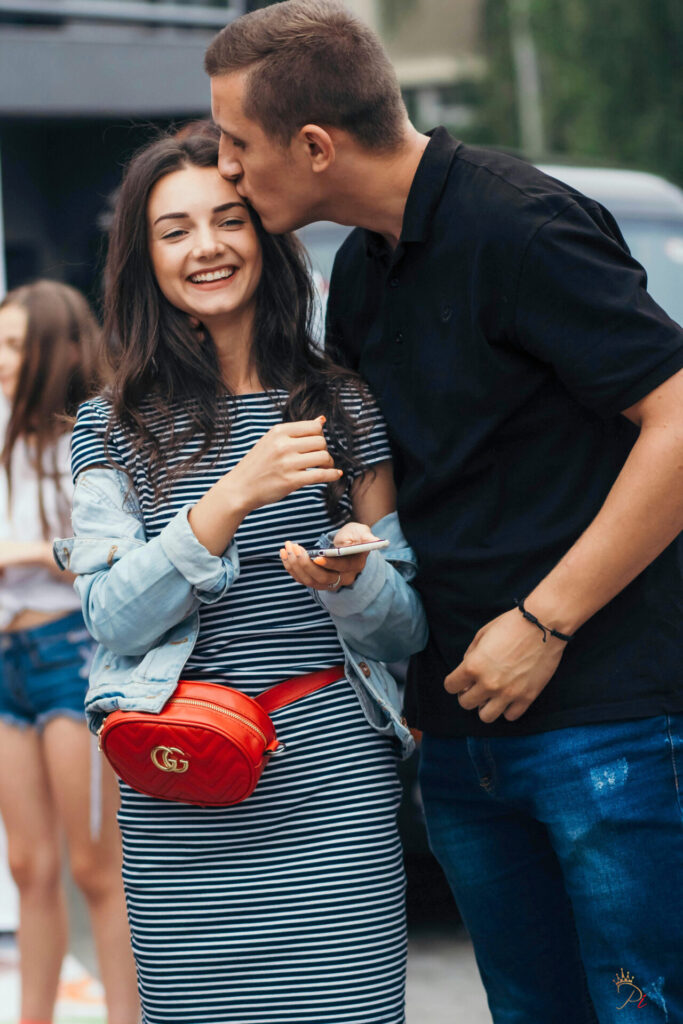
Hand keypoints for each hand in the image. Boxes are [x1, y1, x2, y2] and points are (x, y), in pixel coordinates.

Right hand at [230, 417, 341, 511]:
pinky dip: (332, 475)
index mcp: (279, 431)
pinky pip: (320, 475)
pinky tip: (336, 475)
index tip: (316, 445)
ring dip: (328, 463)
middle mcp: (283, 445)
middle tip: (320, 459)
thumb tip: (322, 420)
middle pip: (321, 441)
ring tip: (323, 467)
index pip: (314, 427)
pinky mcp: (290, 481)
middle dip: (324, 450)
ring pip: (323, 457)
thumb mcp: (272, 441)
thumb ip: (296, 431)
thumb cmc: (257, 464)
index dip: (320, 436)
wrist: (240, 487)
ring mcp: (287, 463)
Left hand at [280, 522, 379, 590]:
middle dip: (306, 565)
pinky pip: (302, 579)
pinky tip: (283, 554)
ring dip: (295, 566)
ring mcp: (329, 582)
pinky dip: (290, 568)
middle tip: (295, 549)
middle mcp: (343, 578)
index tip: (316, 556)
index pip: (342, 568)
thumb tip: (373, 540)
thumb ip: (364, 535)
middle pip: (323, 578)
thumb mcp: (360, 531)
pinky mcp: (316, 581)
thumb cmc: (354, 536)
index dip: (329, 564)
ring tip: (286, 548)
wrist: (347, 544)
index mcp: (355, 565)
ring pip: (309, 581)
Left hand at [444, 608, 567, 722]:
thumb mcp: (483, 634)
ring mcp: (508, 693)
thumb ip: (470, 654)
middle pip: (466, 703)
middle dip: (467, 695)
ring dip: (485, 706)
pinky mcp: (527, 697)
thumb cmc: (512, 625)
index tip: (461, 679)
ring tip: (492, 695)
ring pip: (486, 716)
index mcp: (474, 666)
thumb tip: (466, 670)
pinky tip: (509, 697)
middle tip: (476, 687)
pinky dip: (507, 709)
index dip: (454, 682)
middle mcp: (488, 683)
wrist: (544, 625)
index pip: (450, 686)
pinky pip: (510, 716)